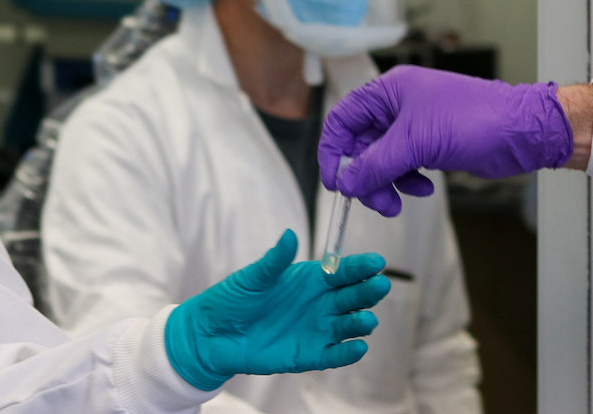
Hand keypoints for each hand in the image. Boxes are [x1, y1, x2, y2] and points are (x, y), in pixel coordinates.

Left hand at [165, 229, 390, 390]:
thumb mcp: (253, 277)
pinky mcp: (309, 355)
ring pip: (348, 326)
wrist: (213, 334)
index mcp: (311, 279)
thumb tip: (290, 236)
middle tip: (380, 286)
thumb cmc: (233, 299)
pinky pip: (334, 355)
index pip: (343, 270)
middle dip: (368, 291)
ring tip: (366, 321)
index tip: (376, 262)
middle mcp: (320, 303)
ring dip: (360, 323)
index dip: (361, 266)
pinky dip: (347, 353)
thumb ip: (274, 261)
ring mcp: (317, 330)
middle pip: (352, 297)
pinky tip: (358, 348)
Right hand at [319, 66, 574, 215]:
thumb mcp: (416, 144)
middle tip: (378, 202)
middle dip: (366, 176)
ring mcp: (415, 125)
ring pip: (382, 159)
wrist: (521, 131)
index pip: (343, 119)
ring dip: (387, 182)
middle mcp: (398, 105)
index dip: (333, 152)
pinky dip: (408, 180)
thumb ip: (375, 165)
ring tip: (400, 201)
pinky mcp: (430, 143)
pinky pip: (404, 165)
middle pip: (361, 145)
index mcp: (389, 91)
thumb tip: (346, 183)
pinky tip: (424, 187)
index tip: (336, 183)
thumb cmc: (474, 120)